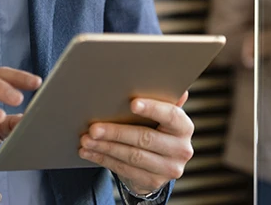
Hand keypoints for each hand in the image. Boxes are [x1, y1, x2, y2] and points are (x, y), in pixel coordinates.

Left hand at [79, 91, 194, 195]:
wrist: (158, 165)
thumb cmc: (155, 130)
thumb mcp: (160, 116)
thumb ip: (163, 101)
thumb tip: (177, 88)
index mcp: (184, 127)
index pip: (171, 115)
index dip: (152, 109)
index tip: (132, 103)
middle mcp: (181, 149)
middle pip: (145, 139)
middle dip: (116, 132)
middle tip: (93, 128)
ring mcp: (169, 169)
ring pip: (132, 156)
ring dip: (105, 147)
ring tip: (86, 139)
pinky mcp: (153, 182)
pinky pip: (125, 170)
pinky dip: (104, 159)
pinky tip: (89, 152)